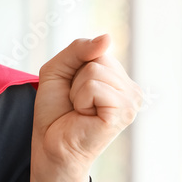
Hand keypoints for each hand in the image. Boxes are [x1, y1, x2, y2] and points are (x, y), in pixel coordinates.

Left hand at [31, 34, 141, 181]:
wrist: (50, 144)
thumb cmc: (55, 110)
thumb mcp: (58, 69)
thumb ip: (79, 49)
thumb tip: (108, 38)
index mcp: (119, 78)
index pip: (97, 48)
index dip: (75, 66)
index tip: (74, 90)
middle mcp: (131, 89)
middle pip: (97, 58)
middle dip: (75, 79)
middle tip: (76, 103)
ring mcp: (131, 102)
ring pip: (94, 70)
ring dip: (76, 91)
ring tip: (81, 110)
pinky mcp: (123, 113)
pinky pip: (94, 86)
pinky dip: (80, 99)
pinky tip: (85, 116)